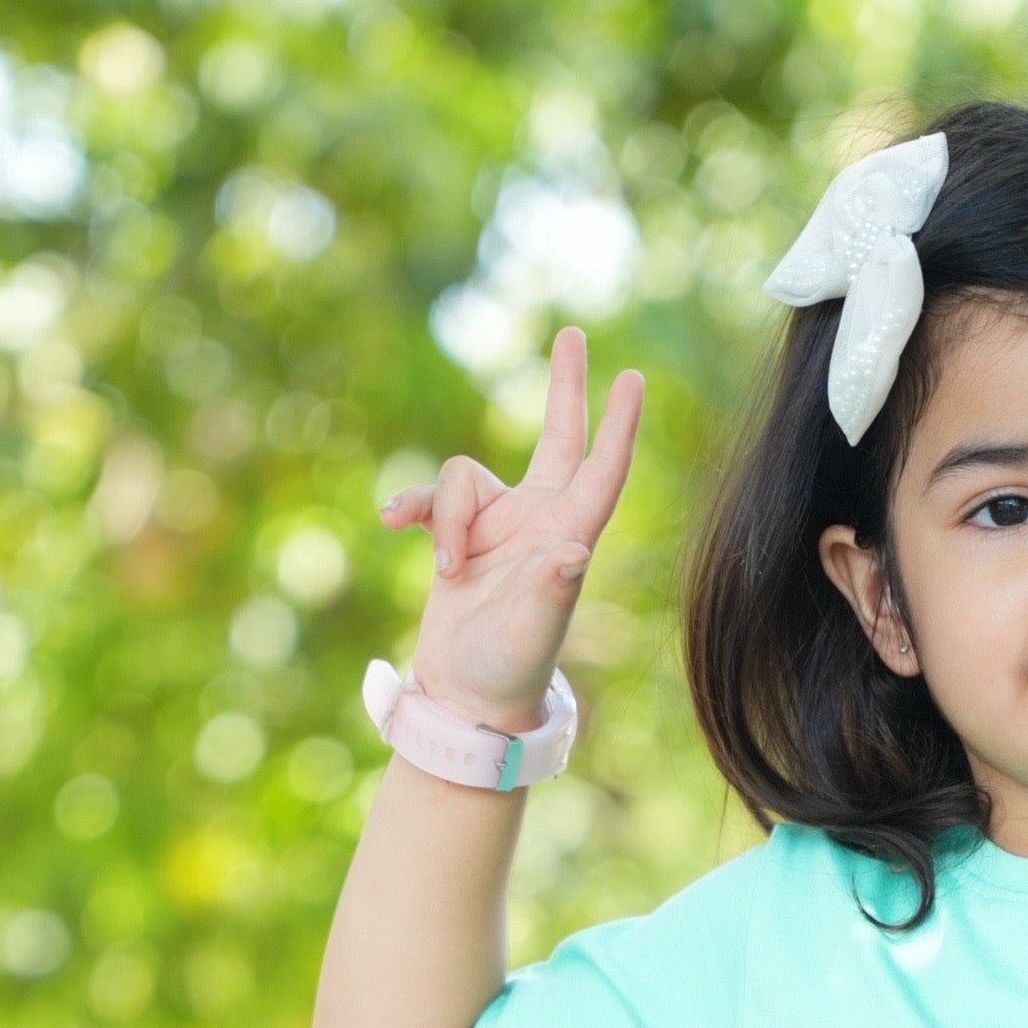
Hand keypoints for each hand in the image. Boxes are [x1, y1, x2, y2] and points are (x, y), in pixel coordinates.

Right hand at [380, 325, 644, 732]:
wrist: (465, 694)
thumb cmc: (509, 668)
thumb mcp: (533, 629)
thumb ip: (549, 588)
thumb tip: (570, 552)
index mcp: (569, 534)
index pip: (602, 470)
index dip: (618, 425)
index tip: (633, 377)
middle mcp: (538, 520)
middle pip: (558, 437)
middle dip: (564, 388)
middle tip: (572, 333)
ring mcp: (497, 525)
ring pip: (463, 476)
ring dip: (446, 515)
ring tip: (448, 573)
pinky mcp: (457, 534)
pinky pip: (428, 498)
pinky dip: (412, 507)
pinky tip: (394, 524)